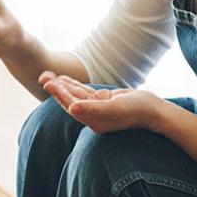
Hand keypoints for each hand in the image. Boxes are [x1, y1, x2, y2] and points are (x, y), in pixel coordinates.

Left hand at [39, 71, 164, 133]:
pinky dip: (73, 85)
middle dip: (56, 88)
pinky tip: (64, 79)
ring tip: (48, 75)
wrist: (153, 111)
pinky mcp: (102, 101)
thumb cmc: (136, 111)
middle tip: (43, 76)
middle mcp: (92, 116)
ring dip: (62, 85)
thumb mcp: (114, 108)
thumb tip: (72, 108)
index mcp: (92, 121)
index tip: (49, 83)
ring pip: (75, 94)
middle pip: (70, 100)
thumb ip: (92, 109)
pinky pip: (84, 92)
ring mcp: (97, 108)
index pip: (72, 105)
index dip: (60, 94)